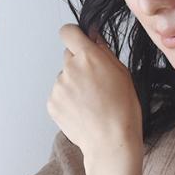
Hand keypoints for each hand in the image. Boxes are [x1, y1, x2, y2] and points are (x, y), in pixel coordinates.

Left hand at [46, 23, 142, 162]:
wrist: (111, 142)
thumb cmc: (123, 109)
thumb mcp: (123, 73)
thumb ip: (104, 51)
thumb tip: (93, 36)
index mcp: (89, 57)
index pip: (68, 32)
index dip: (73, 35)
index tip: (79, 42)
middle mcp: (70, 68)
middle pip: (68, 56)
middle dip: (79, 64)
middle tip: (95, 82)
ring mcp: (58, 86)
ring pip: (64, 77)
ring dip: (74, 84)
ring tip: (91, 102)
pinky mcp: (52, 102)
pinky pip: (59, 93)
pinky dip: (68, 99)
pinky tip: (83, 110)